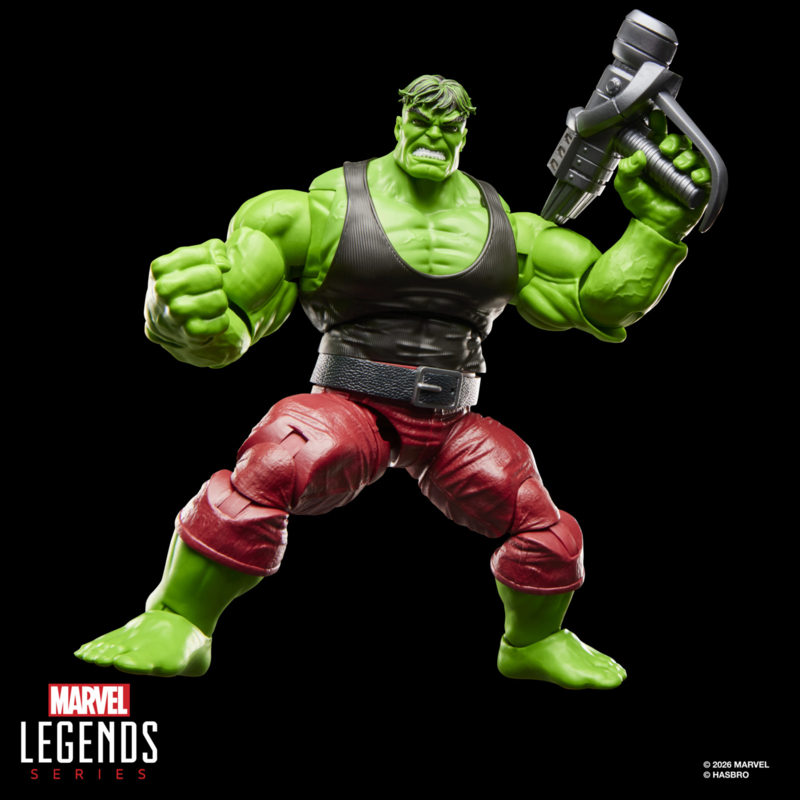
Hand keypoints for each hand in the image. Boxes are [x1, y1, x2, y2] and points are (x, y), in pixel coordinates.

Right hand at [145, 239, 232, 347]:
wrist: (165, 320)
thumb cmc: (184, 281)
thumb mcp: (191, 259)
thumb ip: (213, 249)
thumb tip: (225, 265)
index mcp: (160, 267)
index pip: (204, 255)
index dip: (211, 262)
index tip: (203, 270)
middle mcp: (163, 289)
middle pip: (215, 275)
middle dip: (217, 282)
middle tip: (207, 289)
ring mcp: (175, 312)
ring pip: (221, 299)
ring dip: (220, 302)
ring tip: (207, 304)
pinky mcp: (190, 333)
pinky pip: (223, 322)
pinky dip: (221, 321)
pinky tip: (207, 320)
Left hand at [614, 111, 710, 242]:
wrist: (653, 227)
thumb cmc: (642, 205)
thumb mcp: (626, 187)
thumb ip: (626, 171)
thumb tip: (636, 156)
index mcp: (657, 158)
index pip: (660, 136)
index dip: (659, 125)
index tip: (655, 118)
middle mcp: (674, 162)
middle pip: (681, 142)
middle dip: (674, 142)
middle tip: (665, 149)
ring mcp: (688, 173)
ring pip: (695, 156)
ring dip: (688, 157)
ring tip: (677, 165)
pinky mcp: (700, 186)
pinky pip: (707, 174)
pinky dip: (702, 173)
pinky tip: (694, 177)